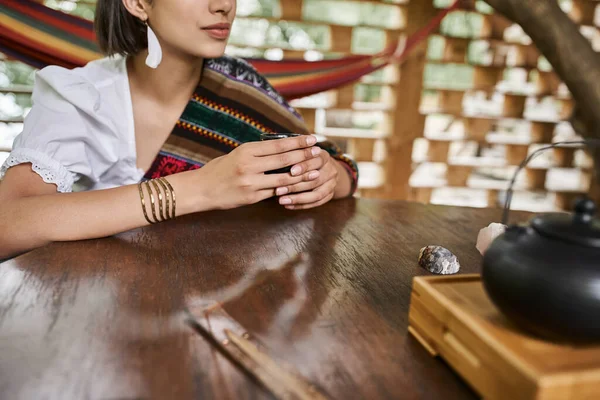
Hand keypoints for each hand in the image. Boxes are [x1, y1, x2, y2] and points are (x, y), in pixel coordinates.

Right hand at [191, 135, 321, 210]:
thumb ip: (257, 153)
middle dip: (304, 155)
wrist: (201, 190)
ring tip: (316, 171)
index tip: (311, 138)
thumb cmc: (219, 169)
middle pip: (284, 160)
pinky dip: (287, 189)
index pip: (278, 145)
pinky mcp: (252, 198)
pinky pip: (274, 193)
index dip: (297, 142)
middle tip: (319, 152)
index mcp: (246, 150)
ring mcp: (251, 183)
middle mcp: (249, 165)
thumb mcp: (237, 154)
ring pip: (283, 179)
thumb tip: (281, 148)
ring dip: (302, 175)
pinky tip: (299, 187)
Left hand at [274, 149, 344, 209]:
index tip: (291, 171)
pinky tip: (288, 206)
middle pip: (315, 180)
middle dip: (295, 186)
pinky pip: (316, 203)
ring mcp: (332, 184)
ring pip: (317, 194)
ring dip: (297, 199)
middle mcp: (331, 170)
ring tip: (281, 200)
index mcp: (324, 156)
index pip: (316, 161)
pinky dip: (301, 205)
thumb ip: (294, 155)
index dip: (304, 167)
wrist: (325, 167)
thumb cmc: (306, 158)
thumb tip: (276, 160)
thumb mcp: (302, 152)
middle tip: (278, 190)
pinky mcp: (330, 195)